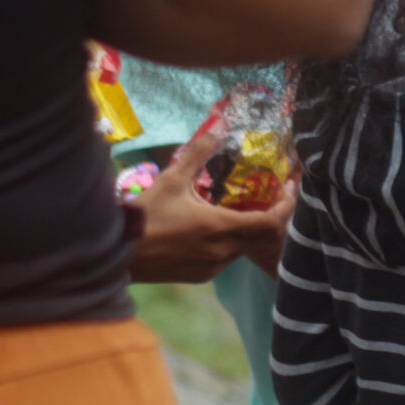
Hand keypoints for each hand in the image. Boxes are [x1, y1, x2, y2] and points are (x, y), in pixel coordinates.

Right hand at [127, 132, 295, 282]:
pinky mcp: (201, 277)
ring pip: (244, 248)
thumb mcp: (172, 179)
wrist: (116, 253)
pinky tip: (217, 228)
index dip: (286, 205)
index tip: (289, 187)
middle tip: (271, 194)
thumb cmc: (144, 215)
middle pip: (261, 235)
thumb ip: (199, 153)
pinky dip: (230, 243)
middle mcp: (222, 252)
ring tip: (242, 207)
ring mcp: (212, 267)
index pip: (270, 222)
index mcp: (220, 228)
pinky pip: (226, 258)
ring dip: (248, 229)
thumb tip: (219, 128)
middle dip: (270, 214)